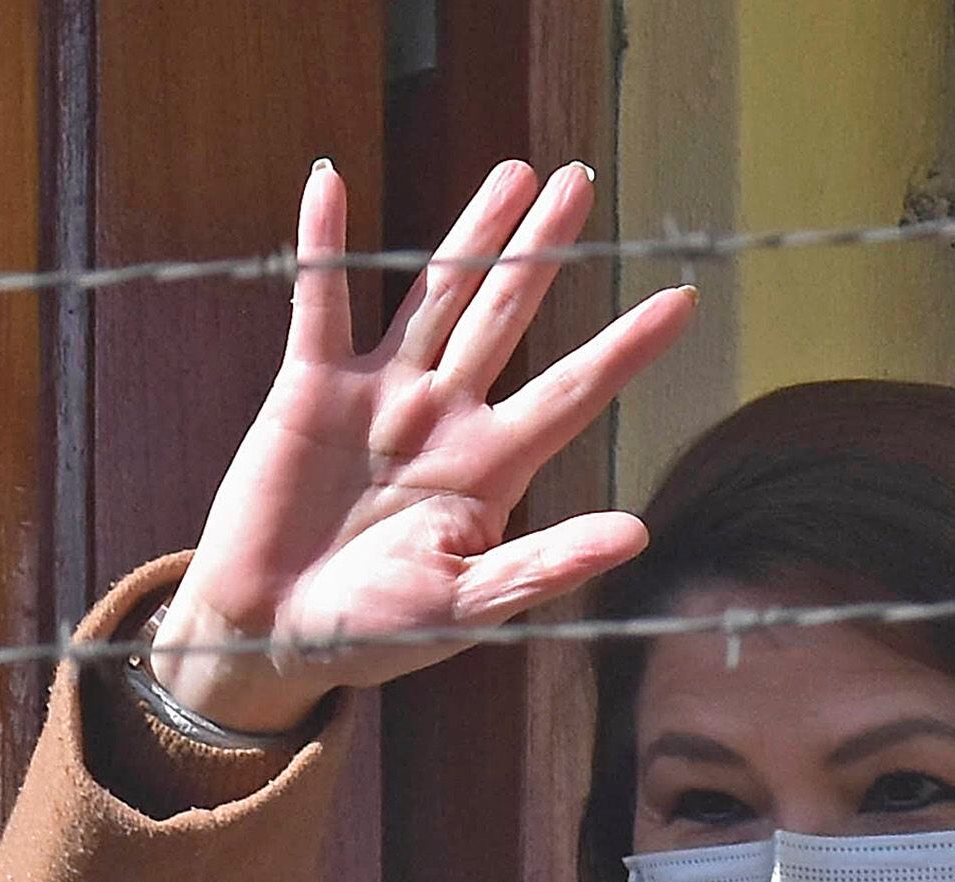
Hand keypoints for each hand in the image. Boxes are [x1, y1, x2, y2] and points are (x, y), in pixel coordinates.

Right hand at [144, 158, 696, 732]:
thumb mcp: (466, 608)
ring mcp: (380, 394)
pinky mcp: (310, 388)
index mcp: (492, 468)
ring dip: (471, 231)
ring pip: (437, 292)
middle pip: (508, 314)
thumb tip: (637, 535)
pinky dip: (323, 244)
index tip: (682, 302)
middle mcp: (445, 417)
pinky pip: (320, 301)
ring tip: (514, 172)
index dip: (625, 347)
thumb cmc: (374, 633)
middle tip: (582, 182)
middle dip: (544, 250)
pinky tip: (330, 182)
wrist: (272, 635)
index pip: (573, 391)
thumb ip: (543, 567)